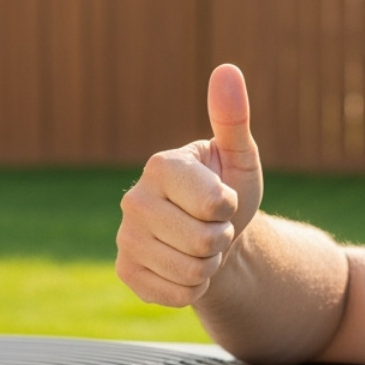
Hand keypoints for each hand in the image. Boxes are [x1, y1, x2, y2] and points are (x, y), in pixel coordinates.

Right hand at [116, 64, 262, 306]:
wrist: (213, 235)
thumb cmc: (228, 190)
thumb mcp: (239, 157)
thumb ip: (233, 118)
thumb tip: (227, 70)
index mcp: (160, 165)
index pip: (215, 204)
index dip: (229, 208)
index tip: (222, 199)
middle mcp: (134, 200)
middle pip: (203, 241)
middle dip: (222, 239)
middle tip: (212, 227)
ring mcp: (125, 238)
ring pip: (192, 272)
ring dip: (209, 265)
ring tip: (200, 246)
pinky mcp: (126, 272)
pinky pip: (178, 295)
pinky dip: (193, 288)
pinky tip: (184, 266)